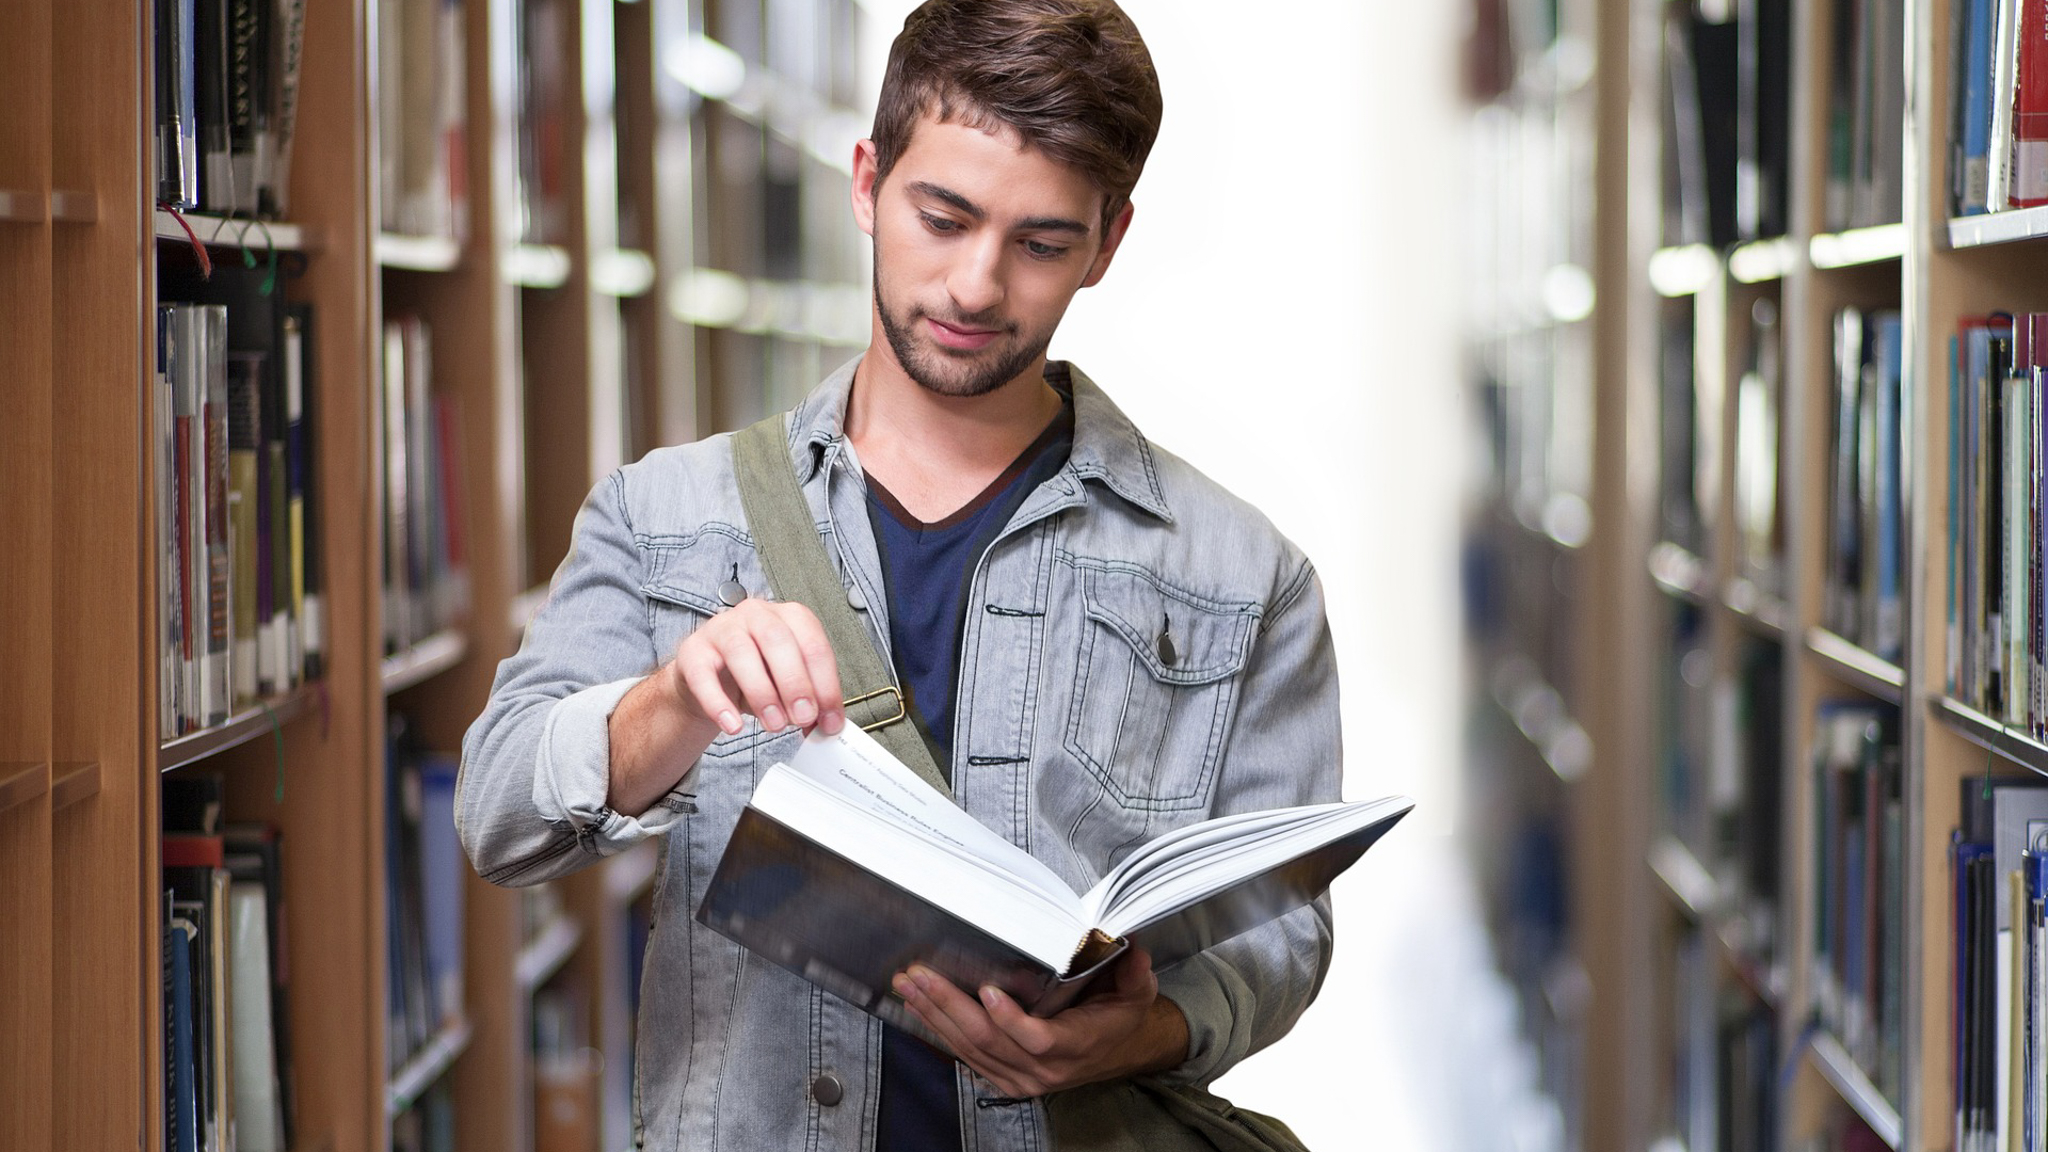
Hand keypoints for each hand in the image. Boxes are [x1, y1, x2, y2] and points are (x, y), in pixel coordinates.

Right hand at [667, 598, 845, 738]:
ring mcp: (722, 628)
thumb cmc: (756, 673)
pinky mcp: (693, 651)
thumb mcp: (788, 685)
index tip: (830, 719)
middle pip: (778, 640)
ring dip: (762, 693)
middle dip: (795, 683)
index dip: (826, 685)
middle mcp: (756, 614)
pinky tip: (733, 725)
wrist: (710, 677)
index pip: (814, 645)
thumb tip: (827, 726)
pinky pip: (703, 675)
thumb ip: (809, 701)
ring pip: (741, 652)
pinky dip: (719, 704)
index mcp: (789, 617)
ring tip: (774, 724)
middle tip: (804, 717)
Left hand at [892, 947, 1188, 1097]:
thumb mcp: (1137, 992)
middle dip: (949, 1006)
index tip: (987, 990)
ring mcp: (1021, 1077)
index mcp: (1075, 1045)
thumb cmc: (1119, 1017)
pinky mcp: (1004, 1077)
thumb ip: (1134, 972)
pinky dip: (940, 1030)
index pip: (1037, 1038)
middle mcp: (1044, 1068)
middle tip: (921, 977)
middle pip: (988, 1040)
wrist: (1116, 1050)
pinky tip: (919, 1008)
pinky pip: (966, 1056)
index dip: (1010, 1018)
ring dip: (935, 1015)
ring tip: (909, 986)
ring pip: (970, 1049)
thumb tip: (1132, 945)